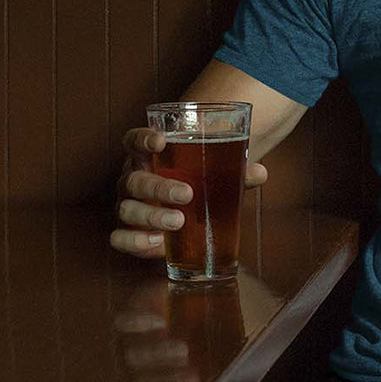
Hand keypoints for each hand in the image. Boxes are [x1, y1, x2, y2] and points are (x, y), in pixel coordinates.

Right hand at [110, 126, 268, 257]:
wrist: (185, 212)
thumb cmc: (196, 184)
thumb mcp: (215, 176)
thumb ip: (235, 172)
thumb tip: (260, 172)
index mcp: (148, 156)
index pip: (134, 140)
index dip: (143, 139)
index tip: (161, 141)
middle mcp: (132, 178)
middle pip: (134, 179)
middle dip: (158, 186)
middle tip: (187, 194)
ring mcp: (127, 205)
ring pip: (127, 208)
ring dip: (152, 216)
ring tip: (178, 221)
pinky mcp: (127, 231)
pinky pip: (120, 237)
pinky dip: (135, 241)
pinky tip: (157, 243)